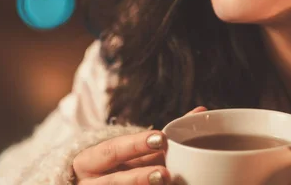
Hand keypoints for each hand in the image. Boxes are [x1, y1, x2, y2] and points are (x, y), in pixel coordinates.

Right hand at [71, 106, 206, 183]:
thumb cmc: (115, 166)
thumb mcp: (128, 150)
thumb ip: (157, 137)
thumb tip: (200, 112)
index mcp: (90, 160)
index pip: (112, 150)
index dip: (135, 145)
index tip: (161, 139)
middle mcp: (90, 182)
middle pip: (114, 182)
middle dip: (139, 177)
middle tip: (165, 173)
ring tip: (166, 182)